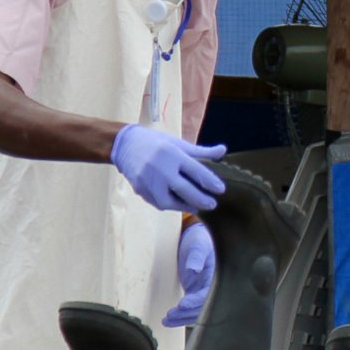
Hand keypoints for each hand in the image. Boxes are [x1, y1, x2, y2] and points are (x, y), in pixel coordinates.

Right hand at [110, 123, 225, 214]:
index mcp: (172, 154)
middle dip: (201, 200)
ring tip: (196, 207)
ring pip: (170, 201)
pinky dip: (171, 205)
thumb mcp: (178, 144)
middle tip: (212, 204)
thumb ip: (201, 152)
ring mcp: (149, 181)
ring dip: (185, 206)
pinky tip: (180, 204)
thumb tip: (223, 151)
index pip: (196, 171)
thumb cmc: (156, 143)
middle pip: (185, 189)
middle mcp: (161, 168)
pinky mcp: (140, 190)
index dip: (210, 182)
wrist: (126, 145)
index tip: (221, 190)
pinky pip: (158, 203)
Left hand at [165, 222, 215, 328]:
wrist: (198, 238)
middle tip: (170, 315)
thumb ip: (196, 257)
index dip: (195, 301)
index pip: (207, 294)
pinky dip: (181, 315)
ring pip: (195, 311)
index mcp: (216, 277)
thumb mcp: (198, 245)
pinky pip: (190, 308)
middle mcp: (211, 287)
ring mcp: (203, 291)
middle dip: (185, 313)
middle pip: (201, 307)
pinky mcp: (196, 293)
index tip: (182, 304)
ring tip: (166, 320)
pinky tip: (170, 319)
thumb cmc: (200, 240)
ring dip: (181, 318)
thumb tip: (193, 269)